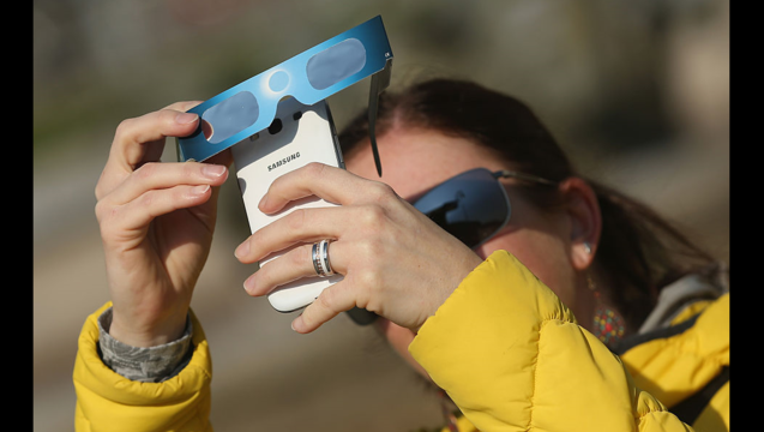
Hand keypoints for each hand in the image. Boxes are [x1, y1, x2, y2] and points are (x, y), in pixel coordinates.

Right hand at [95, 102, 231, 346]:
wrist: (166, 301)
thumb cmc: (180, 251)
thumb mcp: (202, 205)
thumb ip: (209, 173)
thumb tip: (229, 138)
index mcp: (135, 172)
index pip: (147, 128)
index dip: (175, 113)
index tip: (210, 109)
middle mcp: (116, 183)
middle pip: (129, 134)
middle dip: (165, 122)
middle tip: (200, 121)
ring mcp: (111, 205)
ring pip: (147, 173)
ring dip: (188, 169)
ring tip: (219, 174)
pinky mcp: (115, 229)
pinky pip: (148, 204)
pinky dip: (178, 195)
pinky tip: (204, 192)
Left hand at [234, 163, 483, 333]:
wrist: (462, 292)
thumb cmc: (429, 256)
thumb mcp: (398, 217)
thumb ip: (361, 212)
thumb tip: (315, 224)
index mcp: (373, 193)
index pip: (315, 175)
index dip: (282, 187)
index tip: (264, 203)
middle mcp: (367, 216)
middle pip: (296, 223)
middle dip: (261, 240)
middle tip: (244, 254)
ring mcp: (366, 251)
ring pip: (300, 261)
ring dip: (271, 276)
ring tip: (255, 287)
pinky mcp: (367, 286)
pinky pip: (323, 301)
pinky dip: (308, 316)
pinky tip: (299, 324)